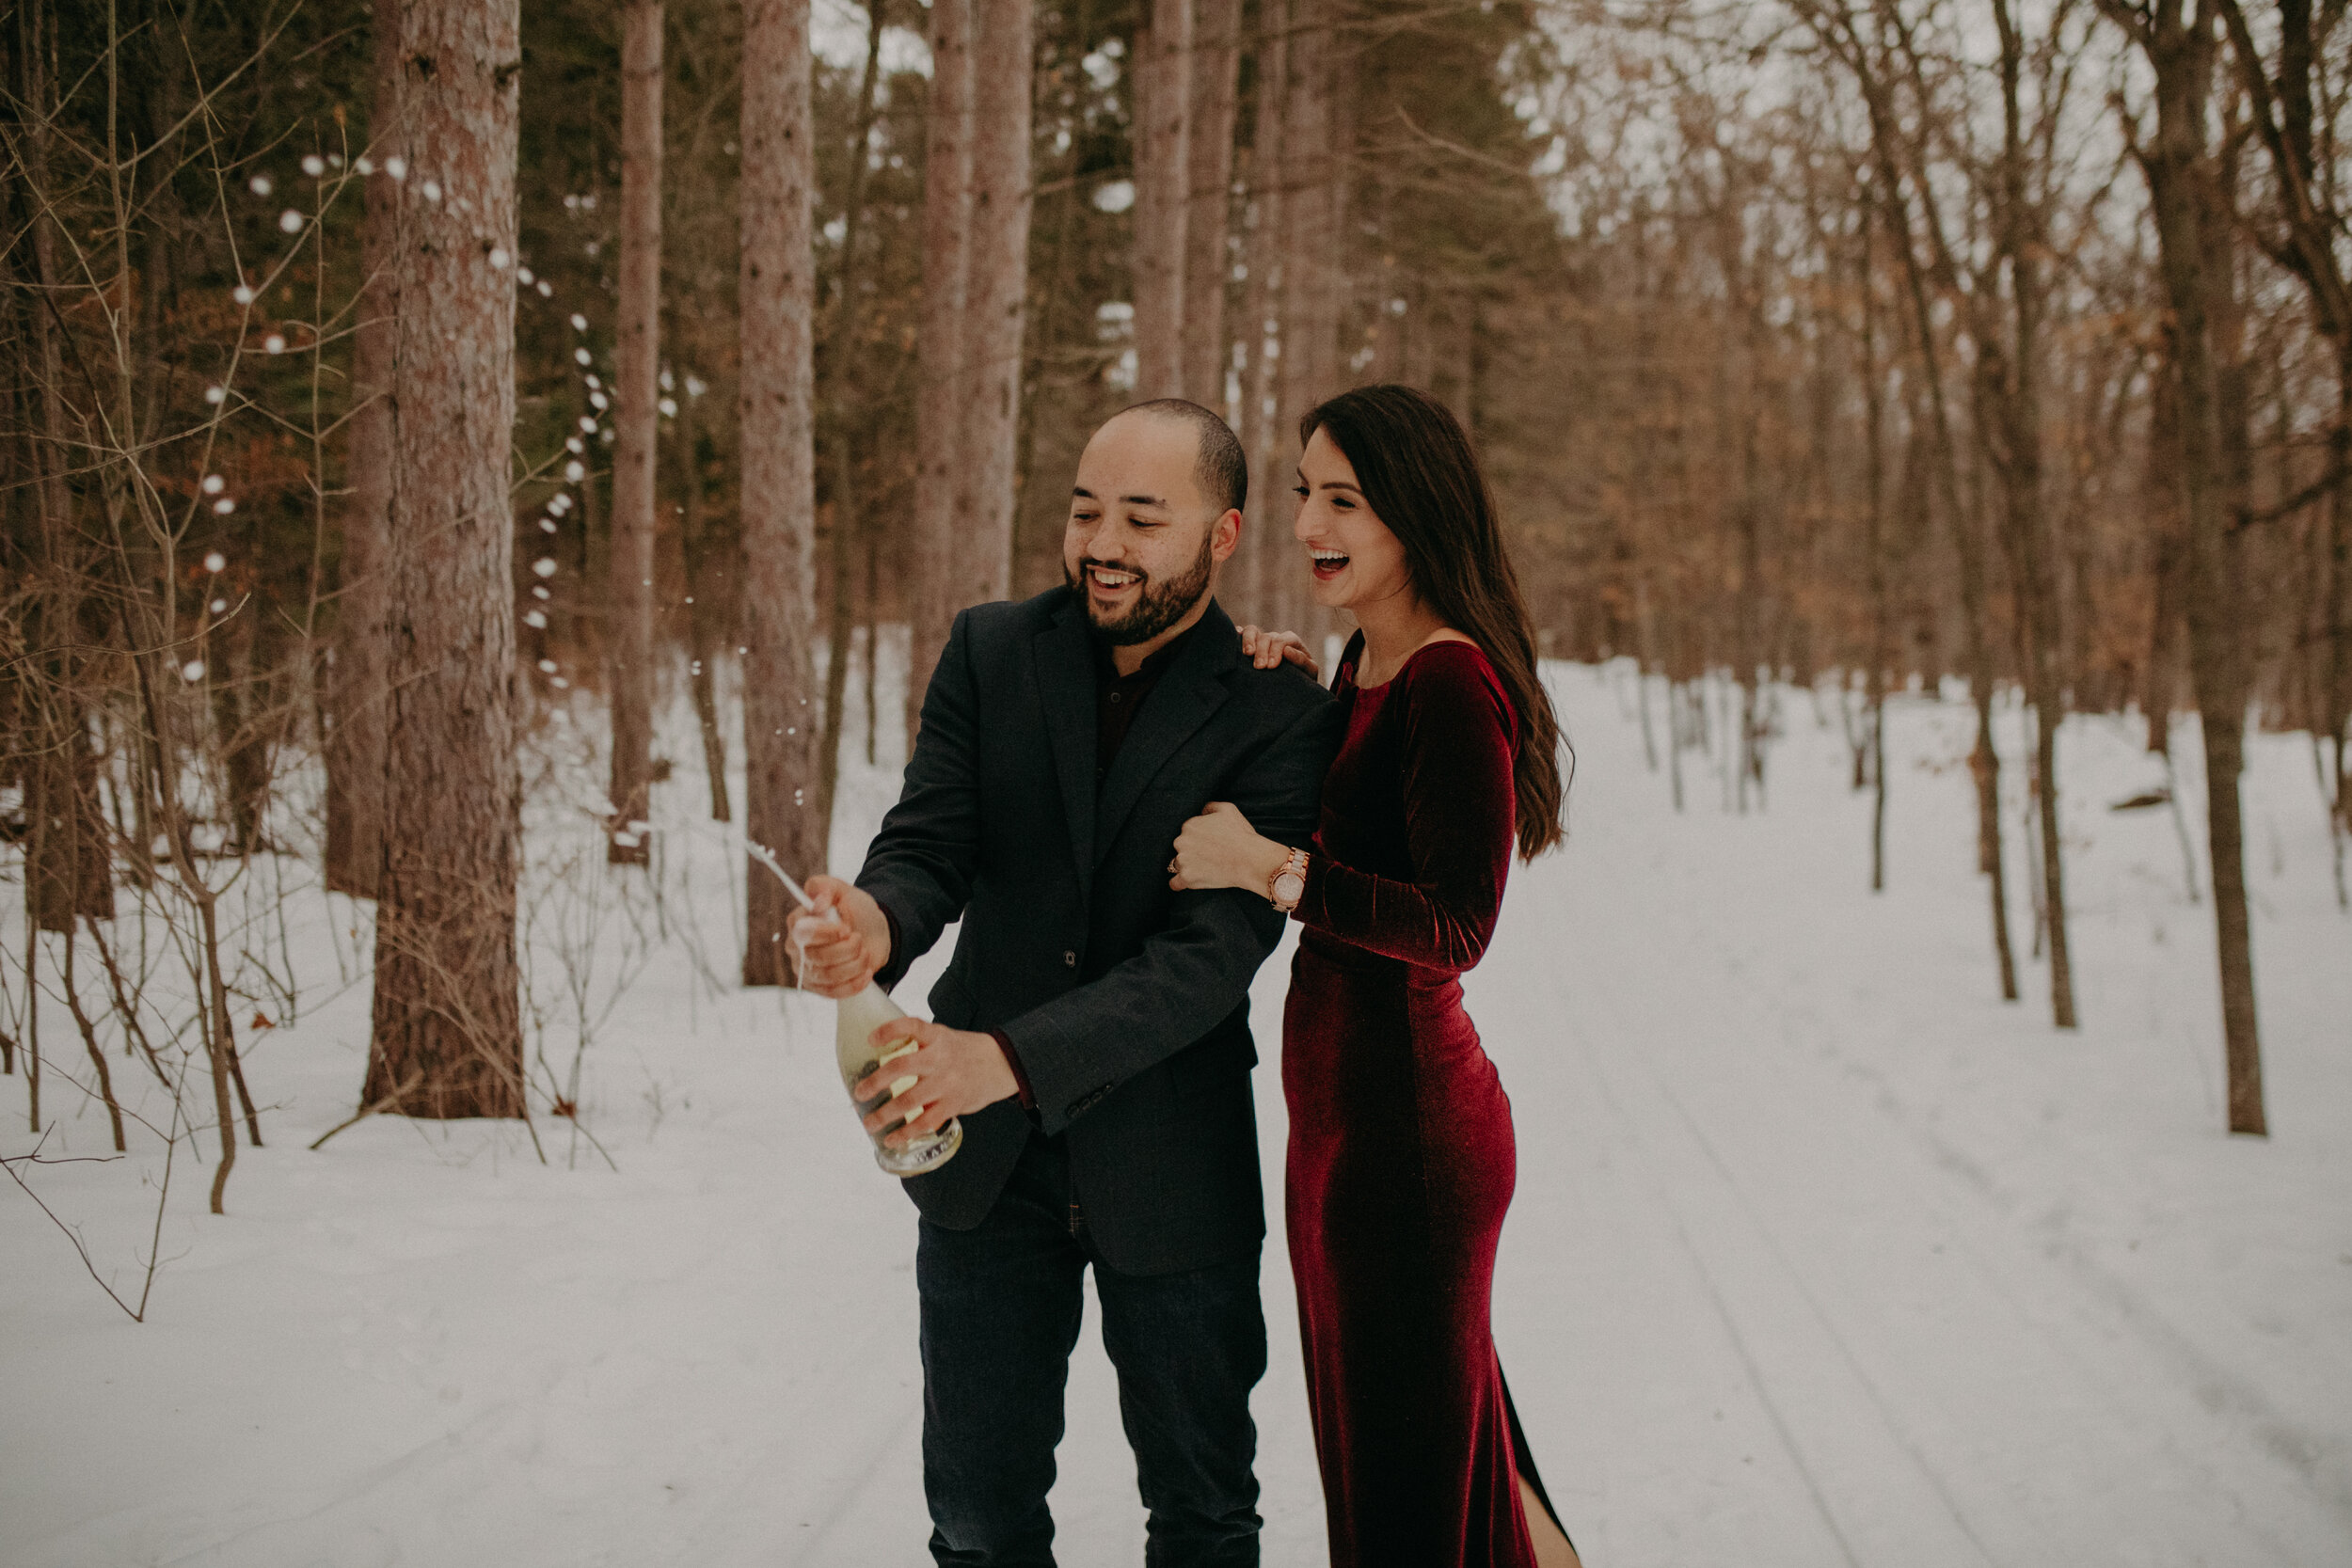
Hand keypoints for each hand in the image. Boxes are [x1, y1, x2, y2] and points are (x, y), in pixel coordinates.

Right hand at [786, 875, 892, 998]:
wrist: (873, 933)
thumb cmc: (855, 910)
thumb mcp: (844, 890)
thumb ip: (825, 886)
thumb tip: (816, 903)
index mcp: (798, 922)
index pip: (803, 933)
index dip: (827, 933)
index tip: (847, 928)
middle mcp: (796, 948)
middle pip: (816, 957)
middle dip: (846, 949)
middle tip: (859, 938)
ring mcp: (806, 970)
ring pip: (827, 976)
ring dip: (853, 965)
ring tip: (864, 953)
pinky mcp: (819, 987)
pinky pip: (833, 992)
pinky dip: (854, 984)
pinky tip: (866, 973)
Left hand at [859, 1019, 1019, 1146]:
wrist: (1002, 1065)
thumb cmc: (966, 1052)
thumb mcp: (944, 1038)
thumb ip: (919, 1046)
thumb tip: (883, 1063)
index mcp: (936, 1037)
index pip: (911, 1026)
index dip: (889, 1031)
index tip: (870, 1040)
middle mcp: (940, 1058)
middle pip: (902, 1066)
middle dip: (876, 1081)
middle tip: (860, 1092)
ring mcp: (947, 1082)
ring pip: (910, 1099)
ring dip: (885, 1114)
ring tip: (869, 1123)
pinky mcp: (953, 1103)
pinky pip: (926, 1121)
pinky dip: (907, 1132)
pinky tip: (893, 1138)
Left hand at [1170, 801, 1291, 894]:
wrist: (1250, 860)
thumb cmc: (1241, 835)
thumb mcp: (1228, 809)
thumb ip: (1210, 807)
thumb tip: (1202, 812)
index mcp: (1189, 825)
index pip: (1188, 833)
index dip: (1199, 839)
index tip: (1211, 844)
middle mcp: (1181, 841)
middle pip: (1182, 848)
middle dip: (1192, 852)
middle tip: (1210, 857)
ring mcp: (1183, 860)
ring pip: (1179, 864)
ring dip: (1188, 867)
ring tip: (1206, 870)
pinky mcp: (1187, 877)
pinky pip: (1175, 883)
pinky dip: (1180, 883)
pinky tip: (1187, 882)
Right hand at [1239, 624, 1320, 679]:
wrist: (1293, 689)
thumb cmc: (1303, 679)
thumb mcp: (1309, 671)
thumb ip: (1302, 661)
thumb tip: (1287, 651)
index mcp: (1290, 641)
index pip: (1281, 640)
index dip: (1276, 651)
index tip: (1271, 666)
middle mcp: (1274, 638)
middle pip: (1266, 637)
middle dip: (1262, 651)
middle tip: (1259, 667)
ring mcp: (1260, 641)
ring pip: (1251, 631)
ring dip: (1248, 641)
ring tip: (1247, 654)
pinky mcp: (1248, 646)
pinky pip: (1240, 635)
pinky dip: (1235, 636)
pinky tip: (1232, 642)